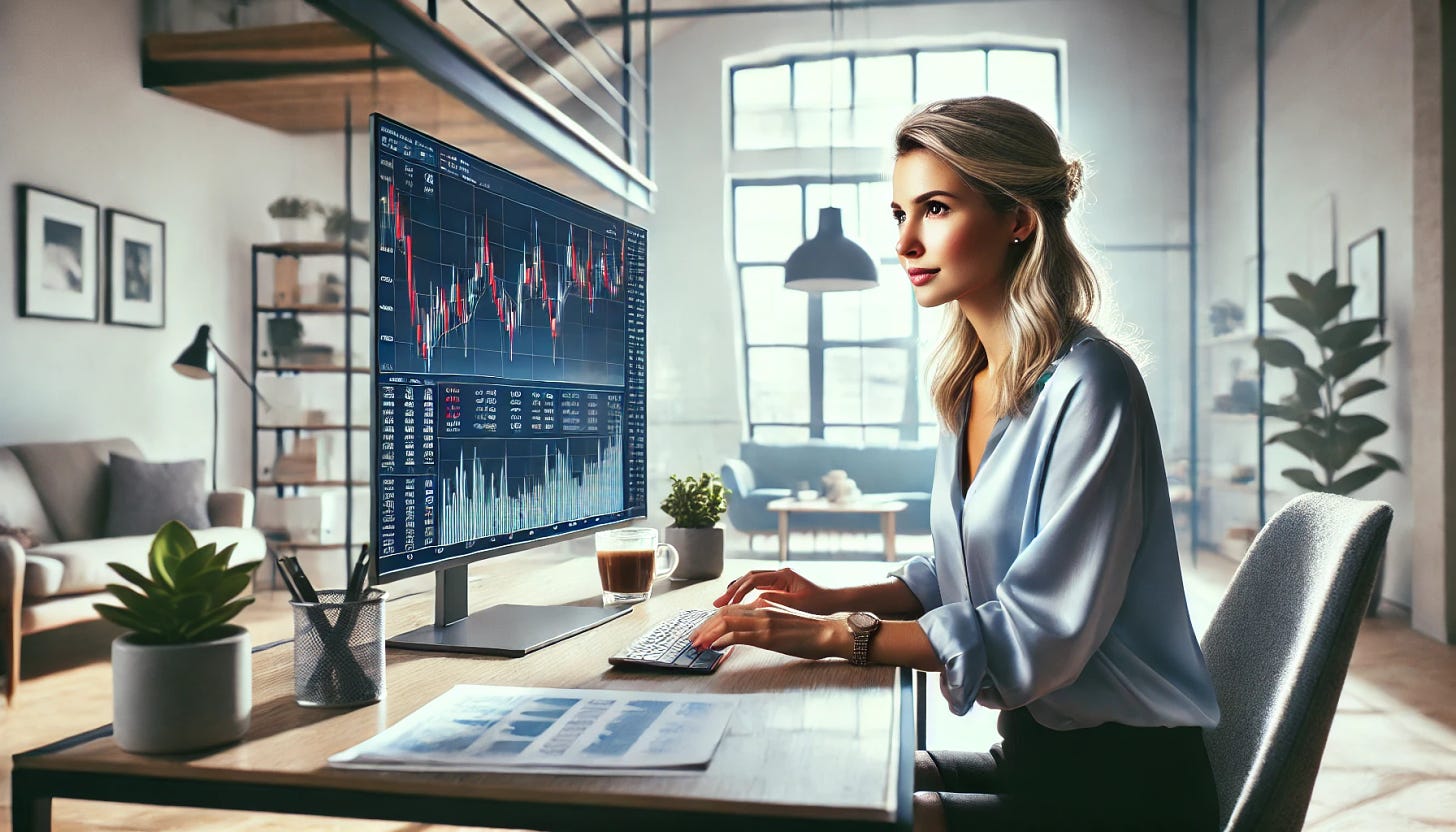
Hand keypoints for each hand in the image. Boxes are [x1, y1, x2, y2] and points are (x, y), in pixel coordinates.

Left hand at [690, 597, 851, 660]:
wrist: (827, 633)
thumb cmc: (807, 632)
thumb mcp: (781, 624)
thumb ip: (764, 624)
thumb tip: (746, 633)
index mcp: (763, 607)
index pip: (730, 610)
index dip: (711, 621)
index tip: (701, 632)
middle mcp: (760, 611)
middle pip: (723, 614)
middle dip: (704, 627)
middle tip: (692, 640)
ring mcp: (763, 623)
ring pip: (726, 622)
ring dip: (707, 633)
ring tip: (696, 644)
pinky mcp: (768, 636)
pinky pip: (738, 635)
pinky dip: (721, 639)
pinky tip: (712, 646)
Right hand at [713, 567, 841, 613]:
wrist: (836, 601)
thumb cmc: (821, 603)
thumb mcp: (798, 604)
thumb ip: (776, 600)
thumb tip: (754, 599)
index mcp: (783, 575)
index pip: (753, 580)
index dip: (737, 591)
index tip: (726, 604)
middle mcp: (779, 574)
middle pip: (748, 578)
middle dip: (732, 590)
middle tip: (717, 604)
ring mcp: (780, 580)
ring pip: (752, 582)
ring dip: (737, 592)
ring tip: (723, 604)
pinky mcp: (781, 587)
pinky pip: (759, 588)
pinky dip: (747, 595)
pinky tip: (739, 605)